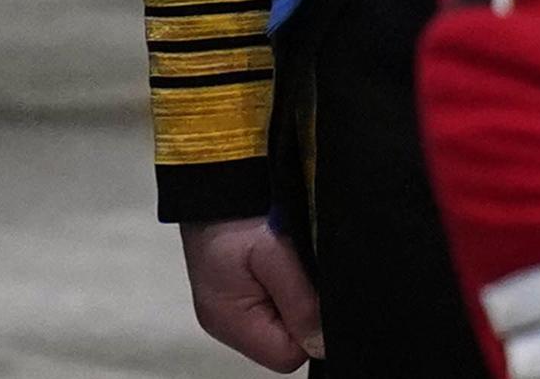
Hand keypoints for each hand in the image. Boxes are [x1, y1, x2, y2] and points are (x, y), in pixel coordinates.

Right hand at [181, 216, 325, 370]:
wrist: (218, 184)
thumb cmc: (239, 217)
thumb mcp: (275, 256)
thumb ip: (301, 302)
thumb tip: (322, 343)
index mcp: (230, 321)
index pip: (287, 356)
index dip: (313, 330)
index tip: (319, 296)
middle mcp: (227, 322)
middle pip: (285, 342)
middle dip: (305, 313)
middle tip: (304, 271)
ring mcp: (231, 307)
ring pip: (283, 323)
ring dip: (297, 298)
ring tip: (293, 262)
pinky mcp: (238, 291)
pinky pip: (274, 303)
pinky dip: (287, 287)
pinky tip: (287, 262)